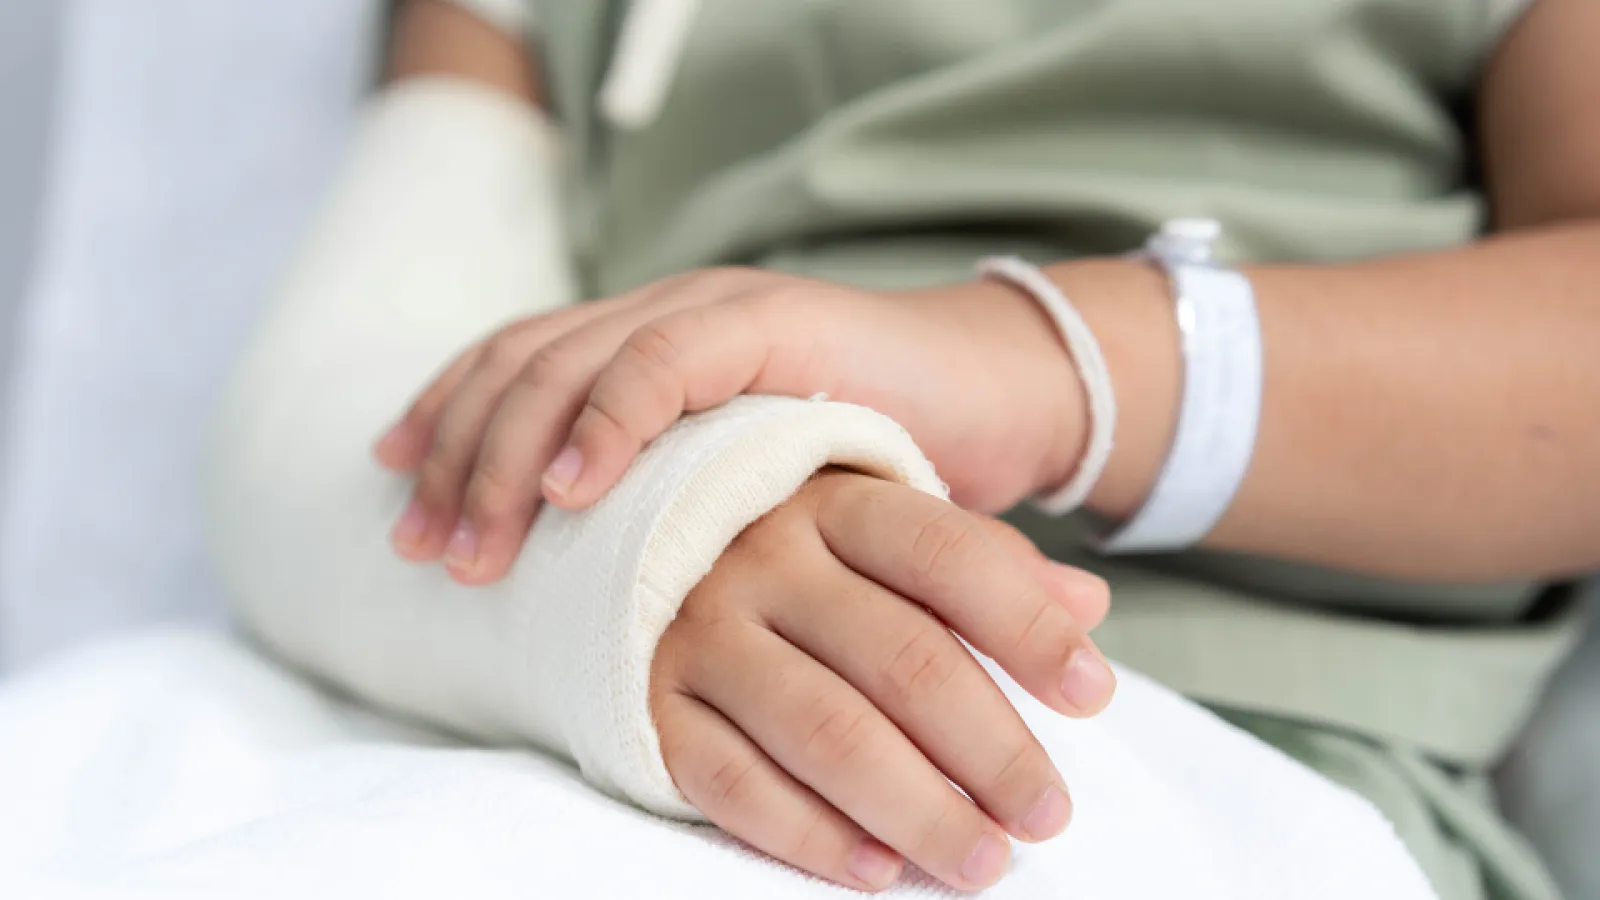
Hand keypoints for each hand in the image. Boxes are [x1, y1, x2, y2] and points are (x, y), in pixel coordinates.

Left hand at [378, 267, 1083, 584]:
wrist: (992, 397)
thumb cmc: (866, 460)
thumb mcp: (738, 483)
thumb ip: (658, 498)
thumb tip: (564, 572)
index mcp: (648, 338)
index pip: (517, 361)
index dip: (445, 419)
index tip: (396, 495)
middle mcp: (669, 311)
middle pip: (524, 364)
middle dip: (459, 457)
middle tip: (421, 549)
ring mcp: (719, 309)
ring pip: (573, 362)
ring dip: (510, 456)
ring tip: (476, 547)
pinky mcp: (778, 325)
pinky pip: (670, 364)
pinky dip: (611, 423)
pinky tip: (571, 490)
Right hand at [649, 470, 1113, 892]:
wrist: (625, 555)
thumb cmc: (791, 555)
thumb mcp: (883, 531)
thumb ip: (983, 563)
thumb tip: (1087, 604)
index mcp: (835, 503)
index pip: (949, 557)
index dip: (1028, 628)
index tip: (1093, 695)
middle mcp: (764, 558)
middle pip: (899, 659)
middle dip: (989, 747)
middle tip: (1046, 812)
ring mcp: (700, 631)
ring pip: (824, 730)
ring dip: (916, 808)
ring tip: (982, 859)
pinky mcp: (649, 704)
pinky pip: (731, 782)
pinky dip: (809, 833)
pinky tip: (877, 867)